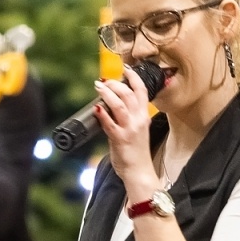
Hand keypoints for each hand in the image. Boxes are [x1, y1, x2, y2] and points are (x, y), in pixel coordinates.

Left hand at [93, 67, 158, 200]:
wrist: (139, 171)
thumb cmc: (137, 152)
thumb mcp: (137, 130)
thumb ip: (127, 118)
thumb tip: (110, 107)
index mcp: (144, 116)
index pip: (142, 91)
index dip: (134, 77)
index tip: (125, 69)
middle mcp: (138, 120)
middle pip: (129, 94)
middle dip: (115, 84)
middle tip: (104, 81)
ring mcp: (129, 129)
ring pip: (119, 105)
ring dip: (108, 94)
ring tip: (99, 87)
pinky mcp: (120, 139)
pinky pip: (109, 123)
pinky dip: (102, 114)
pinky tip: (96, 108)